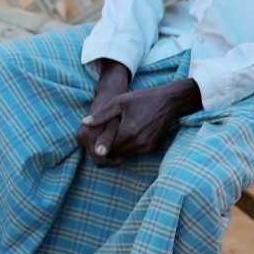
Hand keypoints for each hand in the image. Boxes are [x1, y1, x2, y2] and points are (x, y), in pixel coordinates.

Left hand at [82, 79, 200, 166]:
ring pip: (125, 153)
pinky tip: (127, 134)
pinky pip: (135, 152)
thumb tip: (84, 123)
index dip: (101, 142)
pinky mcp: (153, 148)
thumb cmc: (141, 99)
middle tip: (105, 134)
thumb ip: (101, 115)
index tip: (98, 135)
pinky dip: (129, 146)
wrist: (168, 101)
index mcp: (128, 132)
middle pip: (115, 152)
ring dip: (119, 146)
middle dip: (109, 145)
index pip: (107, 147)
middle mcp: (139, 142)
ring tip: (116, 132)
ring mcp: (147, 147)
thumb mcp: (118, 102)